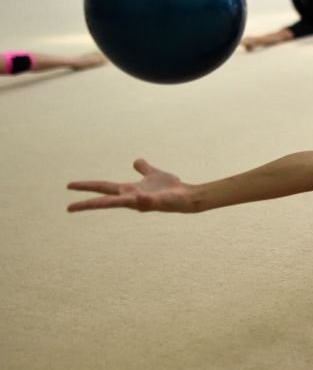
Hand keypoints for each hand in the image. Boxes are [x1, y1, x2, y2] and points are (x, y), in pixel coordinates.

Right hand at [67, 159, 195, 212]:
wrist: (187, 196)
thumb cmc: (170, 188)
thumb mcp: (153, 174)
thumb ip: (144, 169)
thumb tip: (136, 161)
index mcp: (129, 191)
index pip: (103, 188)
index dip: (86, 186)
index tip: (68, 185)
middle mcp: (132, 198)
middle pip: (105, 201)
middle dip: (88, 204)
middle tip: (68, 208)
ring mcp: (143, 202)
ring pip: (121, 203)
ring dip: (109, 203)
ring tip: (90, 204)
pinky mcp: (156, 203)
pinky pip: (148, 201)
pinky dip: (143, 200)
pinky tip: (139, 197)